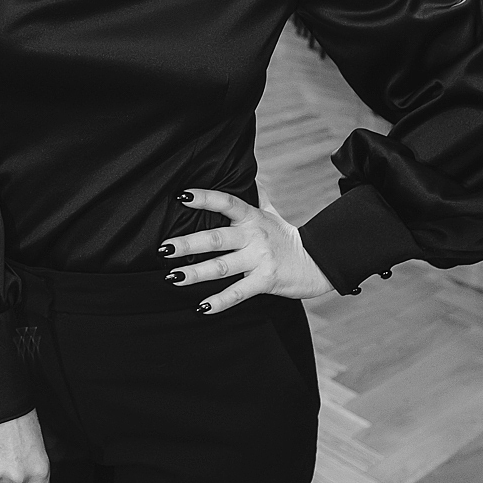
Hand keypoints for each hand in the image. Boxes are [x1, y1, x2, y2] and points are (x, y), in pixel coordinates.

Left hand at [162, 189, 335, 312]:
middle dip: (188, 244)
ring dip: (196, 273)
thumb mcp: (271, 213)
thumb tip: (246, 175)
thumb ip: (256, 197)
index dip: (204, 197)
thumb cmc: (286, 237)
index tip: (181, 196)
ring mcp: (259, 259)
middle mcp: (254, 236)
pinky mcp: (265, 281)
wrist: (317, 262)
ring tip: (173, 277)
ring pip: (222, 266)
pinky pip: (238, 293)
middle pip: (216, 238)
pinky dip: (219, 302)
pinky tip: (201, 307)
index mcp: (252, 217)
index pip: (226, 202)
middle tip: (164, 248)